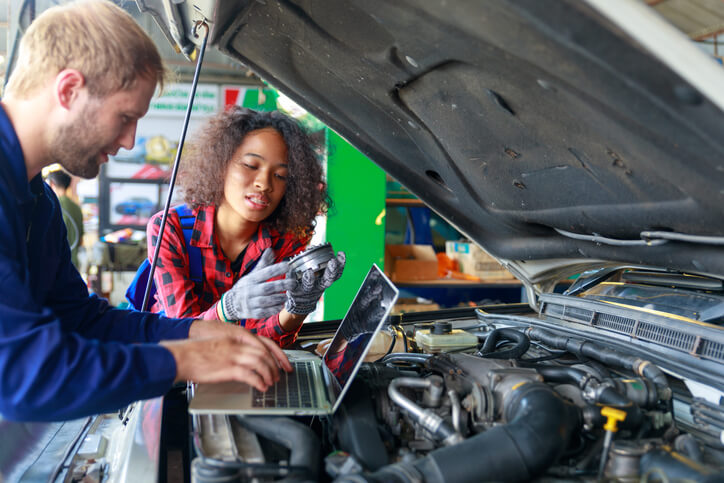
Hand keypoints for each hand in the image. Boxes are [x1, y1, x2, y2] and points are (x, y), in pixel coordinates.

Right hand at [161, 327, 291, 390]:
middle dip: (275, 365)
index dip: (277, 354)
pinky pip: (251, 375)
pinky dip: (259, 381)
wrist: (180, 356)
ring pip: (261, 363)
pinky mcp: (229, 368)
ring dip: (269, 374)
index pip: (264, 343)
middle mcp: (237, 345)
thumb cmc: (194, 354)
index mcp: (235, 338)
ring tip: (271, 382)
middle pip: (265, 353)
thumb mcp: (217, 346)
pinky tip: (261, 387)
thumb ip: (231, 349)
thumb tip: (241, 360)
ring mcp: (233, 356)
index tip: (283, 362)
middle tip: (278, 375)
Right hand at [221, 248, 294, 319]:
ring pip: (266, 301)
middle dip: (281, 285)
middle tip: (293, 283)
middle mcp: (250, 290)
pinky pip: (263, 312)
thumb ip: (263, 263)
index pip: (265, 272)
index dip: (276, 269)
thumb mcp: (253, 274)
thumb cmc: (246, 286)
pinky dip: (272, 310)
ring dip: (278, 298)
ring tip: (288, 296)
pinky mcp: (252, 313)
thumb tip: (270, 250)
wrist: (231, 303)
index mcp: (252, 279)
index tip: (287, 266)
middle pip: (267, 287)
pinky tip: (280, 306)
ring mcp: (251, 302)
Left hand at [285, 251, 344, 314]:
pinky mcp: (295, 291)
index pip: (337, 273)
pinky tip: (291, 272)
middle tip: (333, 261)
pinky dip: (292, 278)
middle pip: (327, 280)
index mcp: (326, 280)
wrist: (301, 303)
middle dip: (331, 271)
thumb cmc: (312, 285)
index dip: (340, 264)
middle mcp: (319, 286)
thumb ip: (321, 263)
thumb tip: (317, 246)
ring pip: (309, 285)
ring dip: (309, 279)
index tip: (341, 253)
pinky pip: (293, 285)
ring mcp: (307, 289)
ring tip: (309, 272)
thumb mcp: (320, 276)